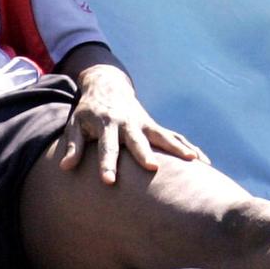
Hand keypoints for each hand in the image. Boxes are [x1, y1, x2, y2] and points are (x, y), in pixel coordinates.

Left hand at [59, 64, 208, 184]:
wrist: (107, 86)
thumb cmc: (88, 112)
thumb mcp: (75, 124)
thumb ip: (72, 145)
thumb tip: (65, 167)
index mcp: (106, 125)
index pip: (106, 147)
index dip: (107, 164)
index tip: (109, 181)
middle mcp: (127, 124)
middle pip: (136, 141)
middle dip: (144, 154)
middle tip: (152, 168)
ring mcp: (143, 124)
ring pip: (162, 136)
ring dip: (176, 147)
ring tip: (193, 160)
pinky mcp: (154, 126)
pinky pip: (174, 137)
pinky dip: (188, 147)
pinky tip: (204, 162)